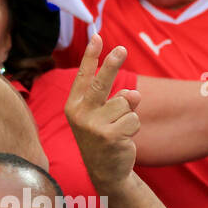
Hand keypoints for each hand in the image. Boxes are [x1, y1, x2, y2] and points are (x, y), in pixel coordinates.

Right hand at [64, 35, 140, 194]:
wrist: (105, 171)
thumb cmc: (103, 136)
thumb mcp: (102, 116)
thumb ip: (116, 100)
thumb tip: (134, 95)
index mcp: (73, 105)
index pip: (83, 76)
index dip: (91, 56)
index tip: (97, 36)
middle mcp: (79, 113)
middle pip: (101, 82)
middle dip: (112, 63)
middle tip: (122, 48)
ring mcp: (93, 125)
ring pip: (125, 103)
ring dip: (129, 114)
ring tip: (120, 127)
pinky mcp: (110, 136)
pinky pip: (134, 119)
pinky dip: (134, 127)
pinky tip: (124, 138)